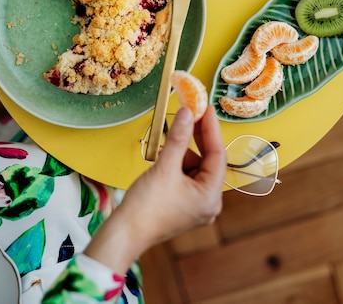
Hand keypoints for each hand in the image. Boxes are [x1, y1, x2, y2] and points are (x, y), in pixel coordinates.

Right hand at [84, 106, 225, 273]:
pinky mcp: (184, 205)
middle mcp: (209, 203)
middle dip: (197, 139)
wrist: (124, 233)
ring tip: (169, 141)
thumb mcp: (164, 167)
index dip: (211, 129)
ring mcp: (196, 206)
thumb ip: (179, 138)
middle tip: (191, 114)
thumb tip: (187, 113)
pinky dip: (178, 163)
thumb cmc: (146, 206)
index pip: (218, 155)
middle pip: (208, 162)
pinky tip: (166, 156)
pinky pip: (187, 177)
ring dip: (184, 151)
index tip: (207, 108)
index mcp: (210, 197)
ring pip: (196, 168)